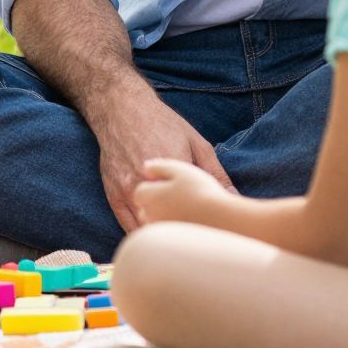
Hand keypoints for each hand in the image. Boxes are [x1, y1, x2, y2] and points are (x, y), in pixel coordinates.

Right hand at [89, 88, 231, 233]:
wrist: (122, 110)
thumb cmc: (162, 124)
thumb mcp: (195, 142)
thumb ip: (215, 171)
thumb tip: (233, 196)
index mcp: (173, 169)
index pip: (194, 210)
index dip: (205, 223)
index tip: (214, 228)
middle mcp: (147, 182)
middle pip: (170, 225)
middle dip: (185, 234)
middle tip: (198, 237)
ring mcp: (128, 191)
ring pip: (148, 229)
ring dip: (163, 235)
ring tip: (179, 235)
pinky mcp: (114, 196)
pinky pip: (129, 227)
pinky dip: (144, 232)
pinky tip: (157, 231)